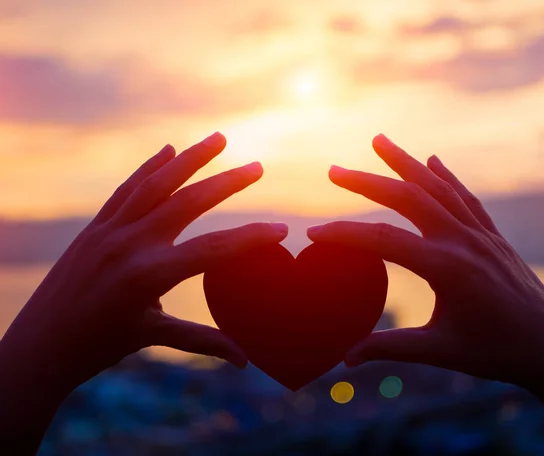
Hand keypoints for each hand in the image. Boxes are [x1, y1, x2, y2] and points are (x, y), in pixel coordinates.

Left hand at [1, 132, 287, 394]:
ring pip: (156, 184)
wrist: (38, 347)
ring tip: (218, 138)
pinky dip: (149, 168)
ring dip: (189, 159)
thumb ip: (203, 341)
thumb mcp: (152, 337)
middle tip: (257, 167)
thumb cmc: (97, 348)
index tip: (281, 230)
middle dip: (227, 182)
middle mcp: (129, 244)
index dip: (252, 239)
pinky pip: (126, 190)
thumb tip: (245, 361)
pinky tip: (167, 151)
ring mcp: (108, 231)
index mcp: (149, 275)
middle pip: (188, 202)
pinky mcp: (94, 228)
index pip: (214, 249)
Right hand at [307, 134, 543, 390]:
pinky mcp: (493, 237)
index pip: (384, 241)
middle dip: (368, 181)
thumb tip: (345, 358)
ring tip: (379, 140)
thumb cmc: (497, 353)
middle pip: (409, 198)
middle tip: (334, 171)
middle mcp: (464, 241)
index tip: (312, 234)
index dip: (344, 235)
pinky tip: (432, 160)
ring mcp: (481, 235)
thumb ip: (390, 349)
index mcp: (448, 267)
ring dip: (405, 162)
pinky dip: (445, 176)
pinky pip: (465, 197)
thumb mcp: (440, 351)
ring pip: (438, 187)